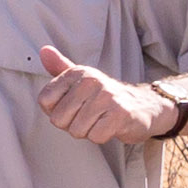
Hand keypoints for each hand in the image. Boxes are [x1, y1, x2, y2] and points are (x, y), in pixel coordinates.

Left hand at [36, 48, 175, 144]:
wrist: (144, 105)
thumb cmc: (106, 97)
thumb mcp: (82, 79)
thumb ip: (61, 67)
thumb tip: (43, 51)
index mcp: (77, 73)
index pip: (45, 100)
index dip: (57, 111)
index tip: (73, 107)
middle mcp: (91, 81)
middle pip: (58, 119)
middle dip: (72, 125)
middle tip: (90, 116)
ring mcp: (106, 97)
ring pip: (77, 130)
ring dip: (88, 131)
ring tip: (101, 120)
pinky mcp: (120, 114)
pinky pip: (96, 136)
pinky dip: (102, 136)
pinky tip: (111, 126)